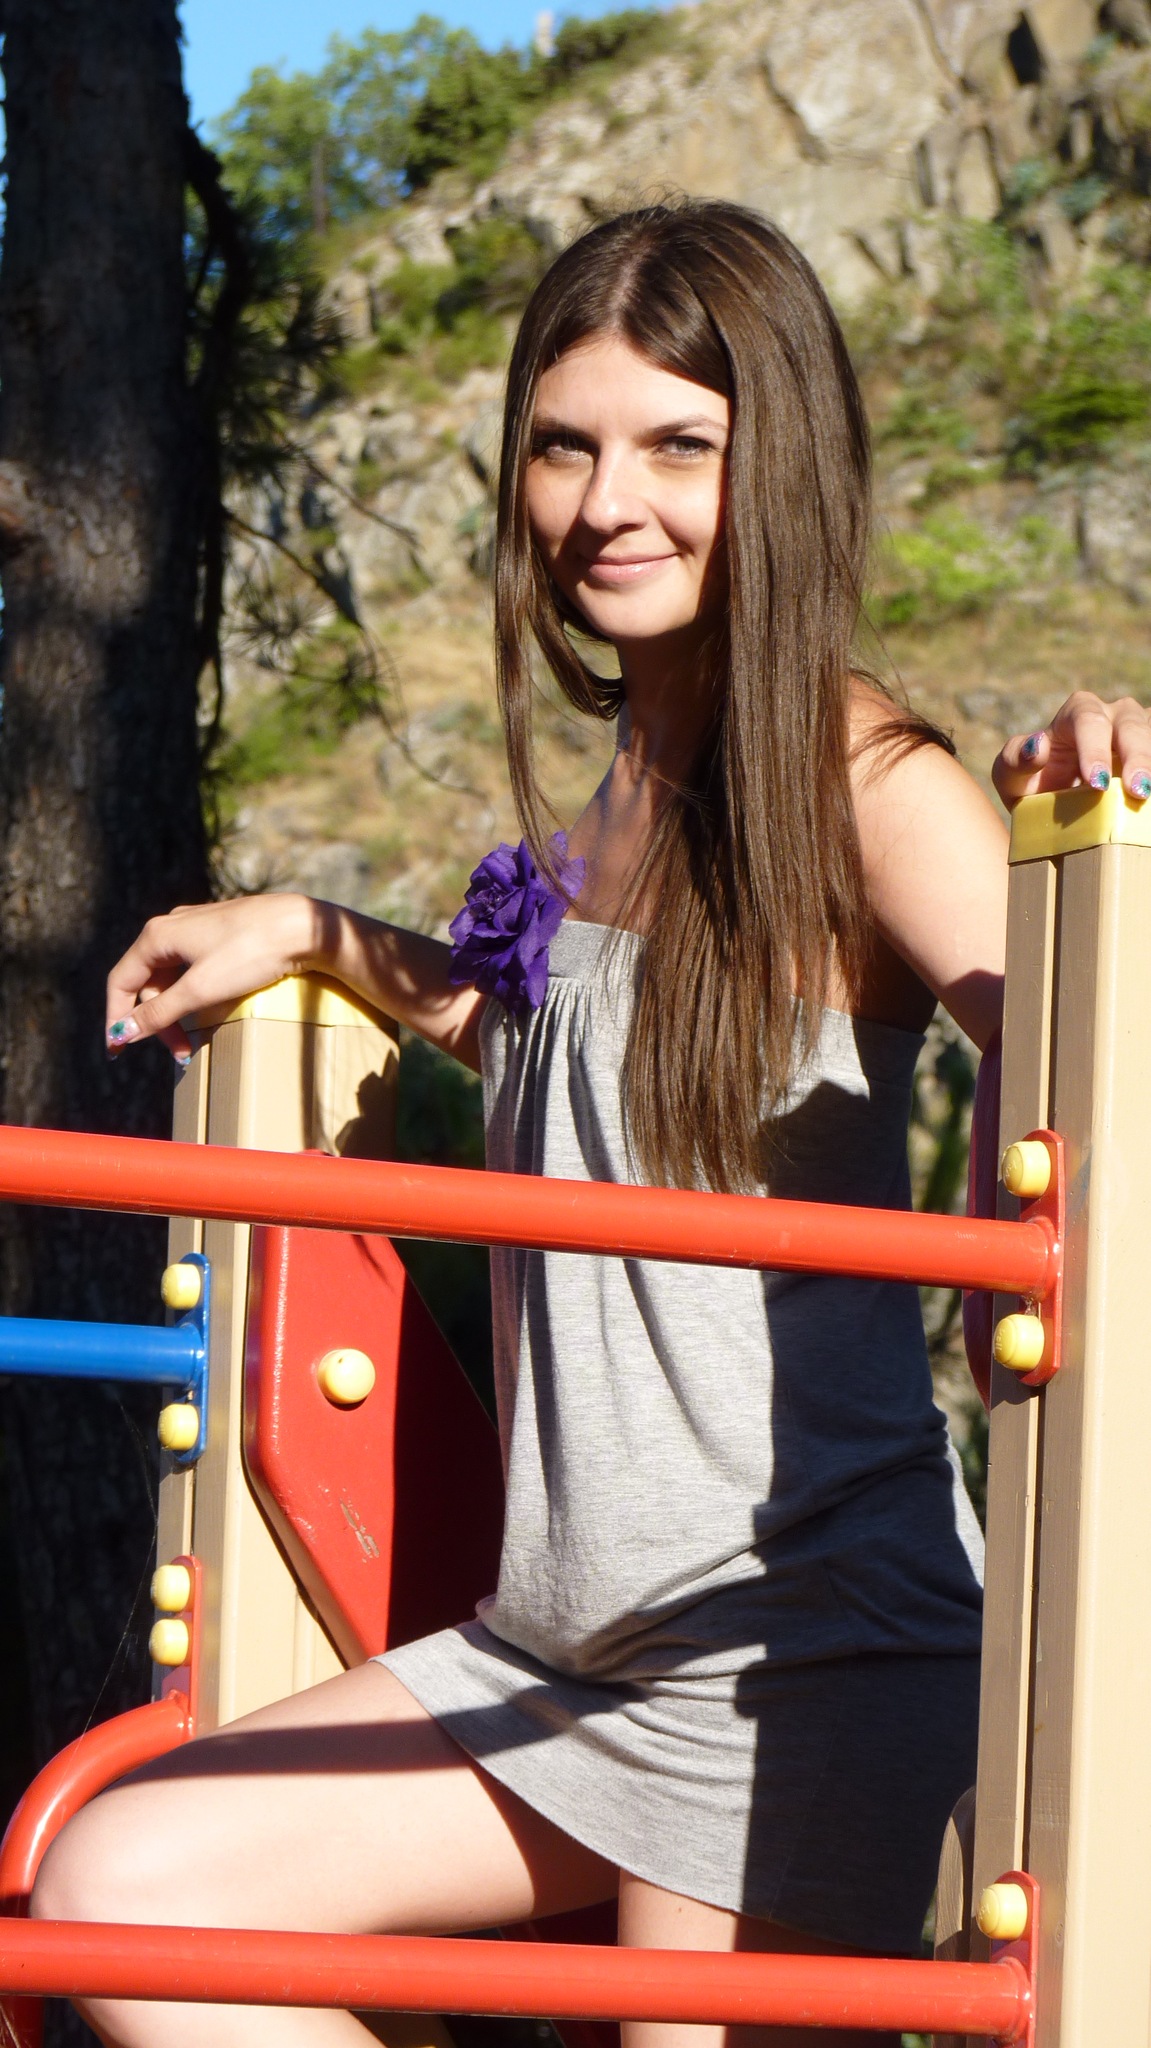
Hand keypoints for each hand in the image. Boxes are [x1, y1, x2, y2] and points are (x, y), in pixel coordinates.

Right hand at [105, 894, 320, 1062]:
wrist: (304, 926)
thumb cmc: (251, 953)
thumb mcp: (201, 989)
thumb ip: (160, 1013)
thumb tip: (123, 1033)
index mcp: (157, 935)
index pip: (121, 981)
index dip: (117, 1018)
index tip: (117, 1050)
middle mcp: (172, 926)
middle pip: (149, 982)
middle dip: (159, 1021)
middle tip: (180, 1054)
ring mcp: (197, 928)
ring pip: (172, 978)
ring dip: (178, 1012)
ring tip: (194, 1042)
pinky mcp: (221, 934)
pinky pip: (193, 969)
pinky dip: (193, 996)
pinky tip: (207, 1013)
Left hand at [993, 691, 1150, 810]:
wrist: (1051, 805)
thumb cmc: (1031, 783)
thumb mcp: (1010, 776)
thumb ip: (1014, 760)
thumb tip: (1037, 747)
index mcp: (1076, 713)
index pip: (1088, 721)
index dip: (1095, 749)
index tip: (1096, 782)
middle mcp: (1111, 715)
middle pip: (1130, 724)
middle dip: (1136, 756)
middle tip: (1137, 790)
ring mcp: (1136, 731)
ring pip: (1150, 732)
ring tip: (1148, 793)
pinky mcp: (1147, 751)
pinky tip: (1150, 795)